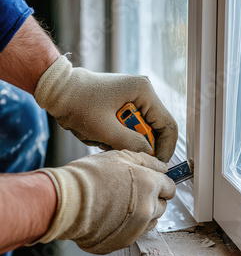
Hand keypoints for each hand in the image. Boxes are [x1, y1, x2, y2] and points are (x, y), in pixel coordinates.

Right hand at [33, 150, 175, 253]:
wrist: (67, 201)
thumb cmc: (90, 176)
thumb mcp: (120, 156)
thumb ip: (146, 160)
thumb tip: (162, 166)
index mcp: (151, 185)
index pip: (170, 186)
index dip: (161, 182)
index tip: (153, 182)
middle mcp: (149, 208)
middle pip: (162, 205)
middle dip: (153, 199)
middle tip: (132, 191)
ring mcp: (137, 228)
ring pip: (150, 220)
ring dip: (142, 213)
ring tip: (121, 204)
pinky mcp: (124, 242)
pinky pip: (135, 233)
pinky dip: (129, 226)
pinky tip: (113, 216)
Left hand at [34, 55, 177, 161]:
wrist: (58, 90)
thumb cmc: (78, 103)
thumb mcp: (105, 129)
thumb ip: (131, 143)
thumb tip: (150, 155)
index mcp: (144, 92)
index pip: (168, 126)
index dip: (165, 149)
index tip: (155, 165)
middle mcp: (144, 92)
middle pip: (155, 129)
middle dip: (139, 144)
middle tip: (118, 150)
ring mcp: (134, 97)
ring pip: (142, 130)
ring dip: (125, 140)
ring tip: (102, 138)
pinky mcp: (125, 103)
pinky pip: (130, 127)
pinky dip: (118, 135)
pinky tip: (101, 133)